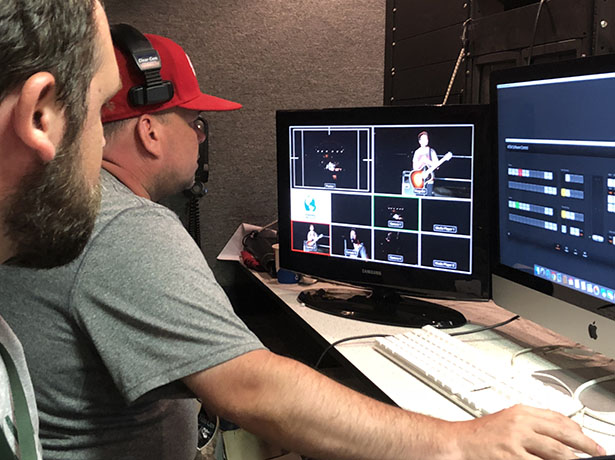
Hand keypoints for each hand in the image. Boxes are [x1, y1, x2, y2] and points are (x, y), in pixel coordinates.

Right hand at [455, 405, 605, 459]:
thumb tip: (556, 436)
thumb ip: (530, 425)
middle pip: (563, 433)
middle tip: (597, 452)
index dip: (577, 430)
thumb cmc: (479, 435)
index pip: (557, 418)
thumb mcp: (506, 421)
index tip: (587, 440)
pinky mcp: (512, 457)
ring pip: (557, 451)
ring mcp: (517, 440)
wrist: (457, 442)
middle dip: (585, 445)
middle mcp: (520, 423)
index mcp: (520, 412)